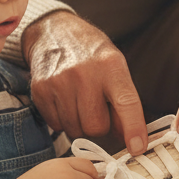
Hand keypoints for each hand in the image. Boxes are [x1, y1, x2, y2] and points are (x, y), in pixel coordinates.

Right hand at [23, 12, 148, 155]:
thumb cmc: (90, 53)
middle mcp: (84, 73)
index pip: (126, 103)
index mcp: (110, 65)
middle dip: (99, 125)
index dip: (133, 129)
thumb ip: (123, 102)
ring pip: (75, 129)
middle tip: (97, 108)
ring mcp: (59, 82)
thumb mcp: (115, 67)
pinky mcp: (40, 90)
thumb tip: (132, 140)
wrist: (53, 31)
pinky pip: (56, 124)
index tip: (137, 148)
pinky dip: (62, 119)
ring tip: (79, 101)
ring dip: (79, 123)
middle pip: (96, 126)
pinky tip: (64, 99)